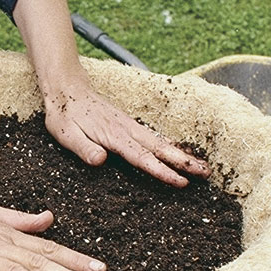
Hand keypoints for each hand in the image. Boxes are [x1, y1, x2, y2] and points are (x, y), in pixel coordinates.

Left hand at [12, 0, 210, 186]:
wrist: (67, 88)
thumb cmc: (64, 115)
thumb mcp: (66, 135)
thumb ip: (83, 148)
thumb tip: (100, 161)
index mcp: (114, 136)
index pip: (142, 157)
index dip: (162, 171)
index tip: (180, 181)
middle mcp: (127, 130)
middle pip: (160, 149)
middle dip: (184, 162)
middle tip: (205, 173)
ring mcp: (130, 126)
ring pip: (160, 143)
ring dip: (182, 155)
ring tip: (202, 167)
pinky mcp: (128, 124)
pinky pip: (154, 138)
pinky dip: (170, 146)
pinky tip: (179, 153)